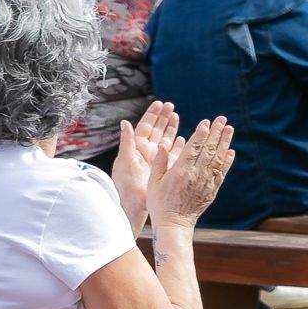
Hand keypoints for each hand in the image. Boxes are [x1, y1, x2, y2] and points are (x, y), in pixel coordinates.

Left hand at [111, 101, 177, 232]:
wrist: (132, 205)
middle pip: (156, 131)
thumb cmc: (125, 184)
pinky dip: (177, 146)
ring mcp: (154, 161)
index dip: (153, 115)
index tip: (160, 103)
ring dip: (171, 129)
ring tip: (177, 116)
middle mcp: (145, 153)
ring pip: (165, 140)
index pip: (145, 127)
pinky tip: (183, 139)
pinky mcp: (162, 169)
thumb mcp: (125, 161)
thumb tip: (124, 122)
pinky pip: (172, 155)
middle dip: (163, 118)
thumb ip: (126, 141)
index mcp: (136, 148)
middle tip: (171, 106)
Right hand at [145, 116, 235, 229]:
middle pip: (208, 149)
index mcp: (180, 171)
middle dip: (216, 132)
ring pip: (218, 159)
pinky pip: (222, 172)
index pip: (194, 147)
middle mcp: (195, 174)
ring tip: (229, 129)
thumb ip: (160, 162)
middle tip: (222, 119)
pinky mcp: (212, 190)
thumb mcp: (153, 182)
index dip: (201, 134)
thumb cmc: (159, 202)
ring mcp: (206, 182)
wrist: (174, 224)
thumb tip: (164, 144)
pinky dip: (227, 161)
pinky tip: (231, 151)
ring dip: (224, 143)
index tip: (206, 122)